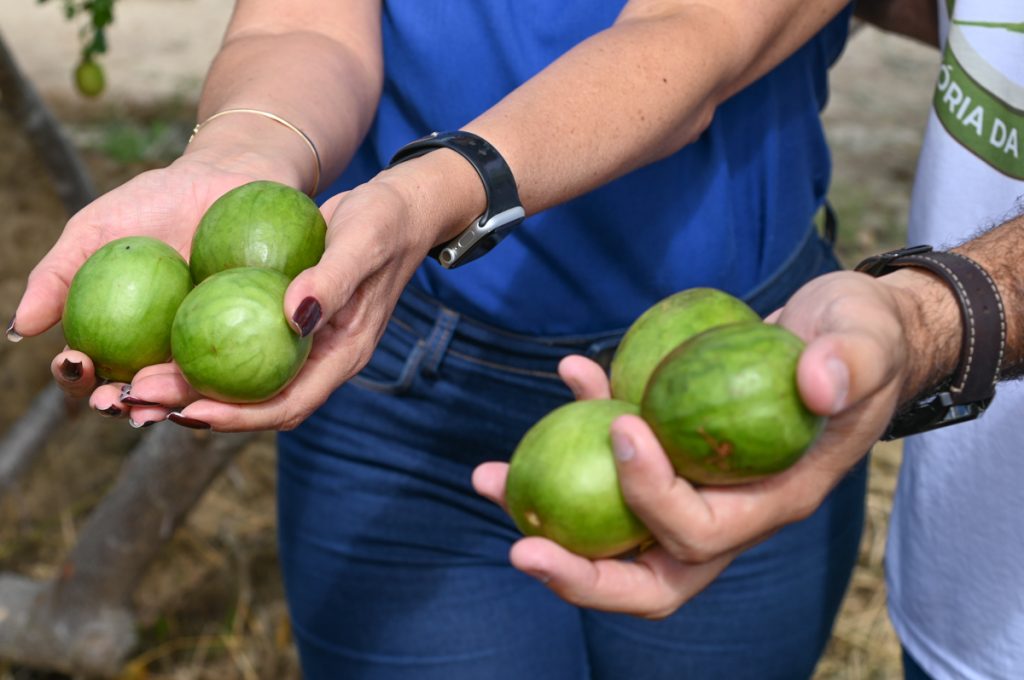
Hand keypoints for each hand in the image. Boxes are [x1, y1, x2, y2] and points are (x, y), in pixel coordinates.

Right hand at [13, 157, 266, 411]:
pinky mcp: (253, 343)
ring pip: (187, 392)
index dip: (76, 377)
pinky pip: (239, 369)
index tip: (75, 362)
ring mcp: (209, 350)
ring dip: (171, 406)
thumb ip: (58, 276)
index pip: (89, 369)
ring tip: (163, 407)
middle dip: (123, 407)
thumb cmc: (157, 202)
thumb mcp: (97, 229)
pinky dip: (226, 384)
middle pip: (136, 393)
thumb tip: (19, 330)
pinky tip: (218, 387)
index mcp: (118, 334)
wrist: (228, 181)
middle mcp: (161, 352)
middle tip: (118, 401)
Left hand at [112, 171, 440, 430]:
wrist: (396, 209)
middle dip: (195, 407)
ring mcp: (300, 344)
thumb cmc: (383, 223)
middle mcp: (317, 360)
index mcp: (340, 356)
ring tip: (133, 380)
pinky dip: (201, 349)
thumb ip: (331, 282)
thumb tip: (292, 320)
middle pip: (253, 403)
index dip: (237, 418)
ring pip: (241, 380)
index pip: (286, 405)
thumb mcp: (360, 244)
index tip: (187, 413)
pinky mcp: (283, 322)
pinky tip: (160, 337)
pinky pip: (238, 345)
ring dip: (190, 386)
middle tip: (136, 395)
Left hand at [473, 271, 913, 617]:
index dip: (654, 497)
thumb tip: (816, 382)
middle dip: (583, 575)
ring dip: (548, 515)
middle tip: (521, 546)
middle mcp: (729, 511)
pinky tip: (567, 375)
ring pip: (617, 533)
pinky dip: (576, 431)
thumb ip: (852, 362)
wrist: (844, 336)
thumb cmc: (859, 340)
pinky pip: (614, 465)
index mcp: (773, 500)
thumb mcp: (867, 339)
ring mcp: (696, 488)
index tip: (622, 429)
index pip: (702, 533)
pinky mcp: (673, 455)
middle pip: (651, 577)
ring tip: (485, 478)